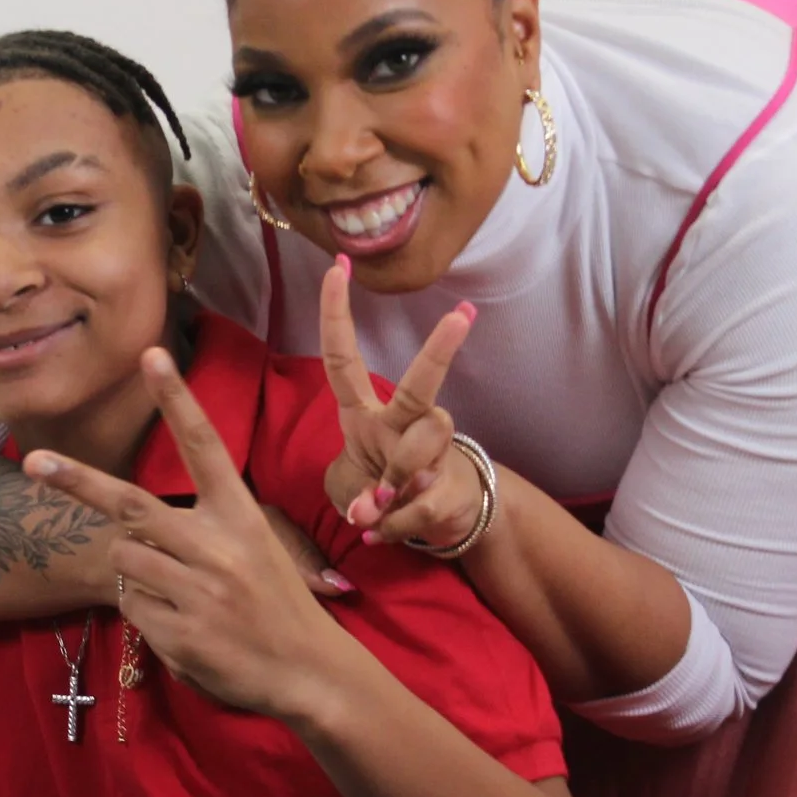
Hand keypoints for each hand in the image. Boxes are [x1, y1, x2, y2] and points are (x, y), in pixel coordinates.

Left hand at [24, 349, 349, 720]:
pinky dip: (145, 612)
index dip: (177, 399)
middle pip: (130, 503)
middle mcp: (219, 546)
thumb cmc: (276, 604)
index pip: (205, 445)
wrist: (308, 673)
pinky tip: (183, 625)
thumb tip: (131, 527)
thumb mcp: (257, 549)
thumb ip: (205, 528)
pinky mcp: (180, 632)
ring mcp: (198, 590)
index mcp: (242, 515)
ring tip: (177, 592)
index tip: (151, 355)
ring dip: (134, 571)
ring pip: (124, 559)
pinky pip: (131, 606)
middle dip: (76, 481)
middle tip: (34, 460)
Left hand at [319, 255, 483, 550]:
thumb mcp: (355, 486)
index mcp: (365, 414)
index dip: (336, 317)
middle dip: (438, 352)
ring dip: (394, 485)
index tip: (336, 266)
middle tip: (461, 317)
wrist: (444, 517)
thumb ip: (355, 496)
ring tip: (380, 508)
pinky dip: (396, 525)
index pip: (344, 360)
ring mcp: (431, 453)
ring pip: (419, 453)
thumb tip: (366, 512)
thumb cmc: (390, 486)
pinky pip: (419, 505)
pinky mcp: (447, 488)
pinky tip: (383, 530)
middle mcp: (401, 423)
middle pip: (418, 386)